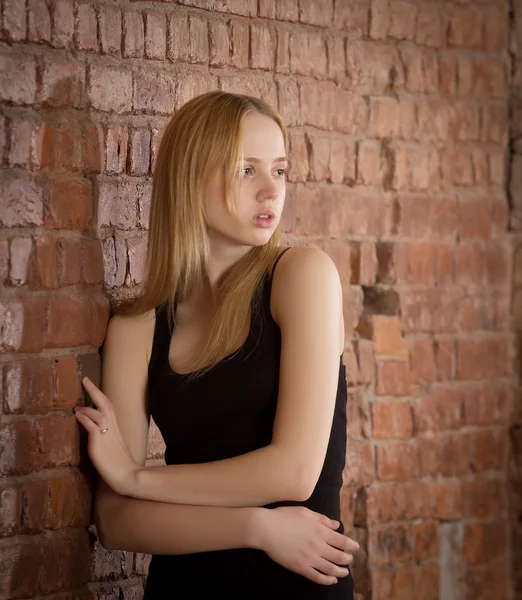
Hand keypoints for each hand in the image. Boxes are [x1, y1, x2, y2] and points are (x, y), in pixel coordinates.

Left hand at [74, 376, 138, 496]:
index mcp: (117, 430)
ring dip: (86, 407)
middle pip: (105, 404)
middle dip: (95, 391)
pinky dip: (84, 418)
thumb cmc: (124, 467)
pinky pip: (91, 426)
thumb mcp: (117, 450)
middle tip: (85, 380)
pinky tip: (77, 415)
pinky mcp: (99, 443)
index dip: (102, 397)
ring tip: (76, 406)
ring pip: (98, 413)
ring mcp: (107, 435)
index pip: (110, 408)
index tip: (94, 387)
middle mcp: (113, 429)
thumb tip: (102, 437)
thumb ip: (110, 441)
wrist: (128, 476)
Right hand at [251, 506, 357, 584]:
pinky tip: (331, 580)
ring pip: (331, 569)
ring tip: (344, 572)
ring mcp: (309, 558)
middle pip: (340, 556)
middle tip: (349, 559)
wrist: (265, 528)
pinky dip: (327, 580)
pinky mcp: (300, 567)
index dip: (351, 546)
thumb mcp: (305, 512)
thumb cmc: (284, 516)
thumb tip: (337, 525)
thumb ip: (323, 519)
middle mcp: (318, 545)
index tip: (355, 547)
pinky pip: (317, 577)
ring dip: (341, 572)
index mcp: (320, 530)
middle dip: (347, 559)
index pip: (342, 541)